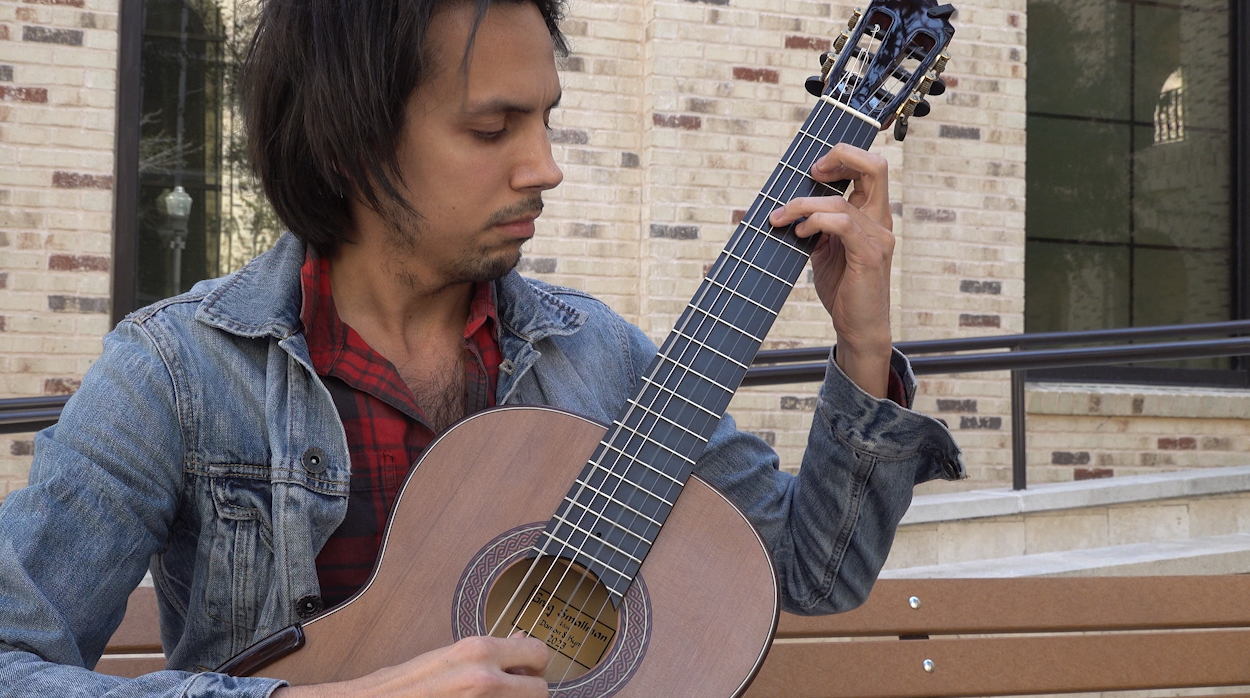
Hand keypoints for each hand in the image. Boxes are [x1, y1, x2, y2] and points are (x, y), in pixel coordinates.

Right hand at [271, 635, 549, 697]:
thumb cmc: (402, 686)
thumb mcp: (449, 657)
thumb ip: (490, 651)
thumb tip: (521, 639)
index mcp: (478, 652)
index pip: (539, 654)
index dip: (533, 665)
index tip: (524, 671)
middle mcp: (484, 679)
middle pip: (541, 690)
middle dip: (529, 690)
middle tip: (510, 691)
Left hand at [767, 142, 893, 397]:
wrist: (858, 328)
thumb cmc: (842, 290)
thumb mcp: (824, 251)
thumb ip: (816, 227)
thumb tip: (786, 208)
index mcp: (872, 215)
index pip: (870, 168)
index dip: (844, 157)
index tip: (814, 170)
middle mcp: (881, 220)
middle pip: (876, 166)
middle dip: (838, 158)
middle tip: (810, 172)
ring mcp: (878, 237)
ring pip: (840, 201)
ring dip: (802, 206)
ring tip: (780, 219)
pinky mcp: (869, 255)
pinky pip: (842, 224)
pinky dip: (815, 222)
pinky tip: (800, 235)